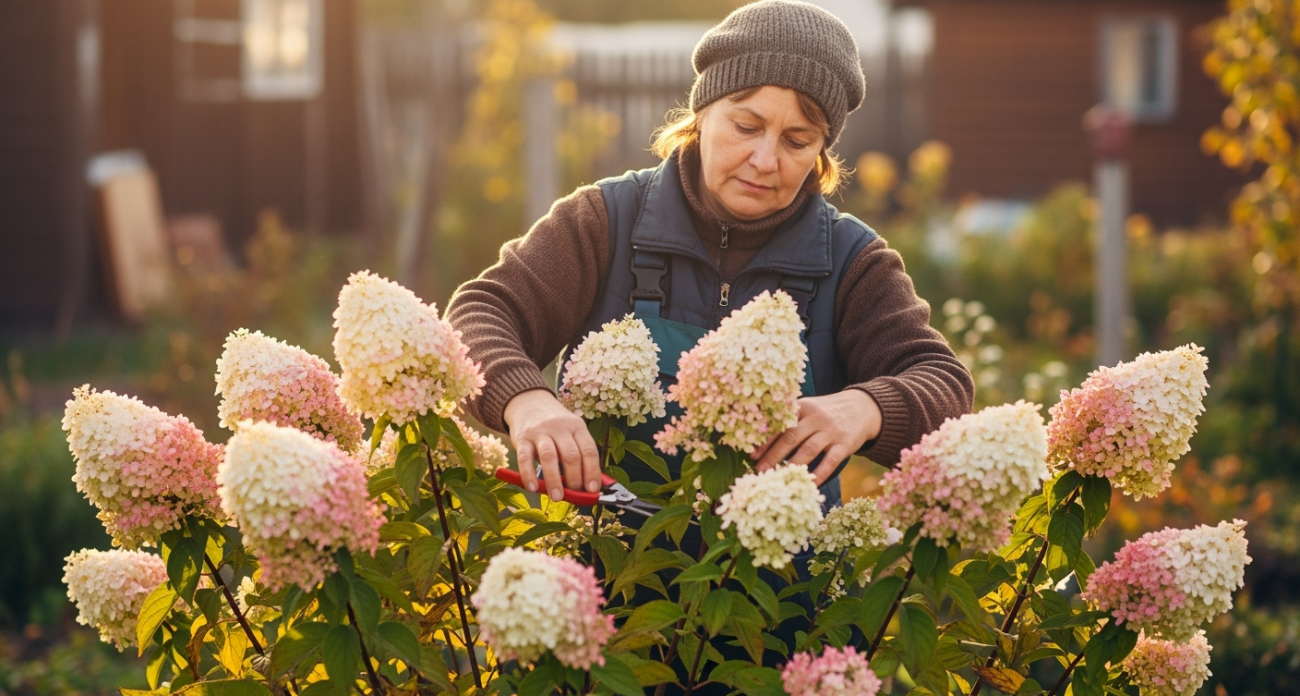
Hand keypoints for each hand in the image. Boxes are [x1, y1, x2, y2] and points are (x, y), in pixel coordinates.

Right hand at [503, 389, 600, 500]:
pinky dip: (529, 475)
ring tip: (557, 497)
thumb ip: (578, 454)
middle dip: (575, 479)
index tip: (592, 490)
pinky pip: (525, 458)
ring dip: (554, 480)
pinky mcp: (522, 437)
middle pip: (571, 455)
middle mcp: (560, 427)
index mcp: (577, 426)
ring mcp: (540, 431)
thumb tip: (587, 486)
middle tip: (575, 494)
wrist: (529, 404)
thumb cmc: (555, 426)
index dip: (592, 472)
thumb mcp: (571, 432)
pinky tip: (533, 488)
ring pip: (550, 456)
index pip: (589, 450)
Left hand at [751, 389, 881, 484]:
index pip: (780, 424)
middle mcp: (816, 417)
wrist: (863, 407)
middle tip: (761, 471)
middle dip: (774, 455)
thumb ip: (789, 422)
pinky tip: (809, 484)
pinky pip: (830, 461)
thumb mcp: (808, 409)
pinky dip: (819, 474)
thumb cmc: (826, 413)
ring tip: (779, 479)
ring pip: (809, 450)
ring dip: (792, 466)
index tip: (752, 454)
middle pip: (791, 437)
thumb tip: (761, 445)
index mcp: (803, 407)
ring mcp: (831, 430)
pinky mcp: (845, 443)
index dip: (765, 440)